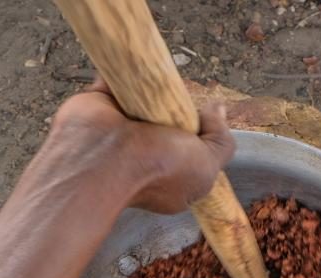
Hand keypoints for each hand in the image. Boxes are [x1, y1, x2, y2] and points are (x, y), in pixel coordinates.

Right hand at [49, 81, 234, 213]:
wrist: (102, 160)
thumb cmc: (155, 169)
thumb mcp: (206, 166)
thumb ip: (220, 140)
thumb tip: (216, 111)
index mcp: (165, 172)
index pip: (186, 145)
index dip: (198, 128)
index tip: (202, 116)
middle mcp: (141, 151)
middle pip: (166, 116)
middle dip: (175, 102)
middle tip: (180, 95)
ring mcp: (119, 127)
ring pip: (144, 95)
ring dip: (153, 84)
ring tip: (162, 78)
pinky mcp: (100, 103)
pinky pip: (118, 77)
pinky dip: (126, 67)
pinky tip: (139, 62)